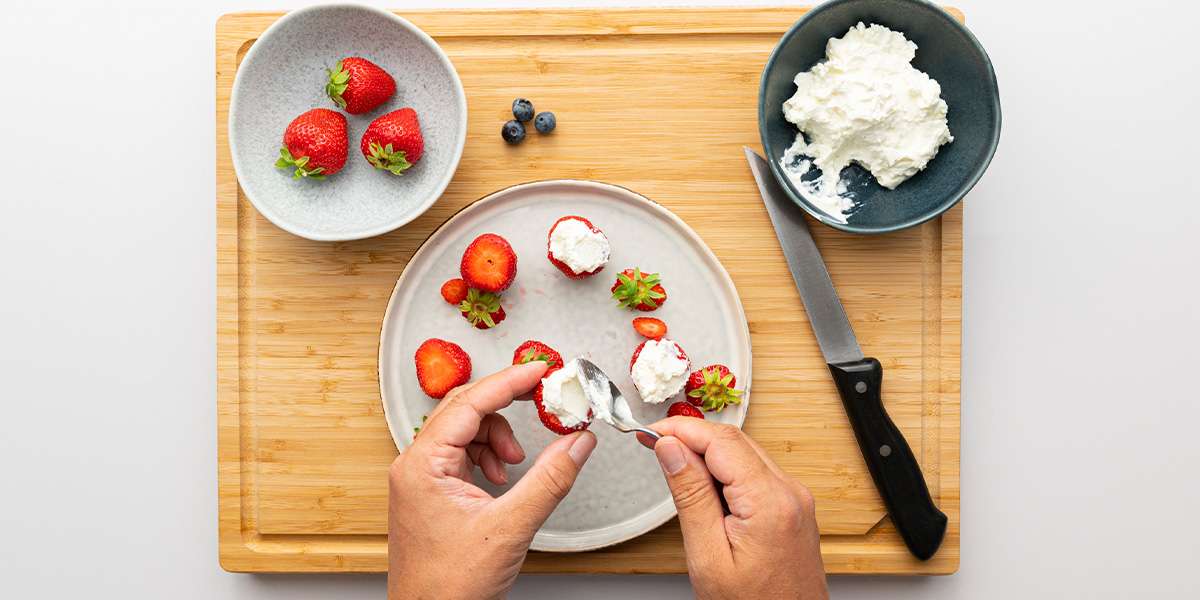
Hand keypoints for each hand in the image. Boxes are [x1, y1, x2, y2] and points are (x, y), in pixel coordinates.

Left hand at [388, 362, 597, 599]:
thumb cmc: (449, 587)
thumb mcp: (510, 528)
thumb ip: (549, 480)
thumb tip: (577, 442)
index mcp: (422, 464)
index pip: (469, 402)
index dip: (509, 381)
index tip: (539, 370)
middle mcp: (415, 466)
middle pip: (465, 410)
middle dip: (507, 405)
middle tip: (542, 399)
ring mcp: (421, 479)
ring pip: (466, 431)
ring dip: (499, 437)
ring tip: (517, 463)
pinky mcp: (431, 493)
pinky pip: (462, 454)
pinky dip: (489, 457)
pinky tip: (503, 478)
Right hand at [641, 418, 827, 598]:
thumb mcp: (708, 556)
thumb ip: (690, 496)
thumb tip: (671, 449)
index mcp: (770, 503)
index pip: (721, 441)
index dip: (681, 430)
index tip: (650, 432)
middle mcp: (790, 493)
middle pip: (734, 441)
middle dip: (691, 436)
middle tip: (652, 443)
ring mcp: (795, 499)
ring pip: (744, 453)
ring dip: (707, 452)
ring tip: (672, 464)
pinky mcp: (792, 507)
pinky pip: (755, 472)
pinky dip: (725, 470)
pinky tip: (702, 484)